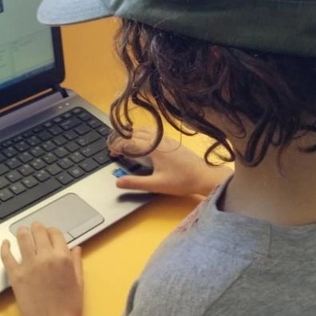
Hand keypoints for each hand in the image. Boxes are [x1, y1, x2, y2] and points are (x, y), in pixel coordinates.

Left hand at [0, 222, 83, 315]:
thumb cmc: (69, 309)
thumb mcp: (79, 283)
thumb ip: (76, 263)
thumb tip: (76, 248)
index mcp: (63, 258)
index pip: (55, 233)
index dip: (52, 231)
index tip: (49, 234)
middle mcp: (45, 258)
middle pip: (38, 231)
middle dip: (36, 227)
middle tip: (34, 228)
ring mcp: (28, 266)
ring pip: (22, 238)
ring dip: (22, 232)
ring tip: (21, 232)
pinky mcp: (15, 276)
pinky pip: (6, 255)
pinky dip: (4, 246)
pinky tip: (5, 243)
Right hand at [109, 128, 231, 196]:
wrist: (205, 175)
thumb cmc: (182, 181)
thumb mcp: (156, 185)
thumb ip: (135, 182)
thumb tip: (118, 182)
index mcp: (153, 148)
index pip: (129, 141)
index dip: (117, 145)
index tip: (111, 152)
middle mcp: (158, 139)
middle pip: (134, 133)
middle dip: (122, 139)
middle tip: (114, 148)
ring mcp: (166, 138)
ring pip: (144, 130)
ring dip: (132, 135)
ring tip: (125, 144)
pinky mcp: (172, 141)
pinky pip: (153, 132)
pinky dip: (142, 134)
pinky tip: (143, 143)